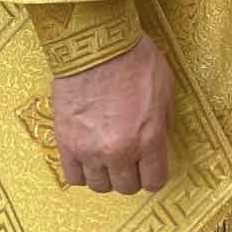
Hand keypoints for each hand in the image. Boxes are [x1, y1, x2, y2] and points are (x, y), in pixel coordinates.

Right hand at [53, 35, 172, 194]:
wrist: (95, 44)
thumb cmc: (134, 58)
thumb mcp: (165, 86)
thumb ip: (163, 120)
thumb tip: (159, 140)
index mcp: (148, 137)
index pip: (154, 181)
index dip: (154, 174)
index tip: (150, 167)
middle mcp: (119, 151)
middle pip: (126, 187)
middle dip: (131, 174)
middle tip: (129, 158)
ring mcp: (90, 150)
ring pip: (100, 185)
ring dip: (106, 174)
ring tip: (107, 155)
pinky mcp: (66, 143)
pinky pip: (74, 177)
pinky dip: (83, 171)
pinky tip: (88, 156)